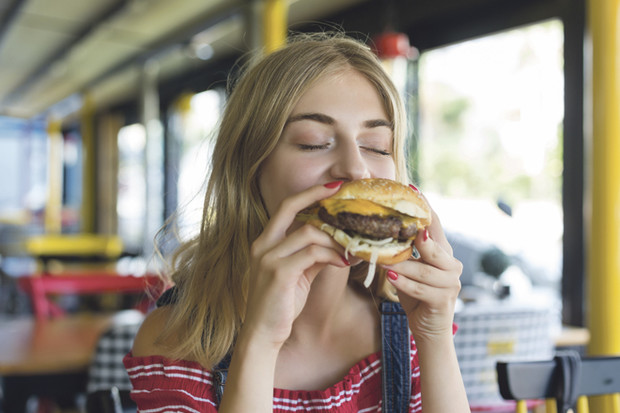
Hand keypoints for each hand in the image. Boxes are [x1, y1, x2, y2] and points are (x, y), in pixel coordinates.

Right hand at [242, 183, 347, 348]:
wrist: (261, 334)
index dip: (309, 193)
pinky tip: (344, 262)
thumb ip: (312, 256)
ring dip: (335, 239)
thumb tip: (339, 244)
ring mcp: (268, 257)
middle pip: (289, 206)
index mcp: (265, 242)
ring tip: (352, 248)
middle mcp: (263, 245)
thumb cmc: (279, 305)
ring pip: (309, 232)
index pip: (286, 206)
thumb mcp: (297, 274)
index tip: (332, 186)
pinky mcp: (279, 272)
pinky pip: (312, 254)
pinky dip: (332, 255)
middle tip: (343, 194)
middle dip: (317, 196)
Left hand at [382, 206, 461, 340]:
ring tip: (383, 260)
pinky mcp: (443, 300)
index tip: (413, 189)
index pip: (435, 225)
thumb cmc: (416, 294)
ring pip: (425, 270)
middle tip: (398, 226)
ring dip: (403, 265)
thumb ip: (403, 251)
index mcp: (442, 252)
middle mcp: (451, 264)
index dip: (425, 207)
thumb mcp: (408, 268)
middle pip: (434, 245)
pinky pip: (422, 289)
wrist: (428, 329)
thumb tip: (379, 229)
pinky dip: (406, 284)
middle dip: (416, 236)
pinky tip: (392, 278)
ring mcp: (450, 283)